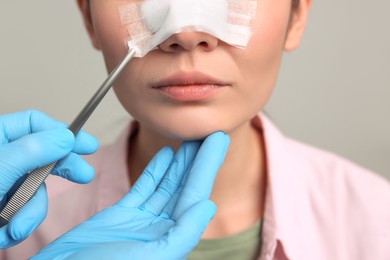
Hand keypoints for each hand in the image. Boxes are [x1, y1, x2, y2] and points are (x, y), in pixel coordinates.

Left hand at [0, 110, 97, 247]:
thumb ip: (30, 152)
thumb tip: (65, 136)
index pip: (33, 123)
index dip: (60, 132)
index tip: (83, 144)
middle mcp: (1, 158)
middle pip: (42, 153)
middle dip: (60, 169)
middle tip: (84, 175)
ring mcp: (3, 182)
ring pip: (35, 188)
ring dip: (31, 210)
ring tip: (16, 227)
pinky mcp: (4, 205)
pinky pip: (26, 209)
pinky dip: (21, 223)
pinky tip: (7, 232)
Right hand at [32, 132, 229, 259]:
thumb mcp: (151, 256)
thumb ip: (183, 233)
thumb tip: (207, 206)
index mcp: (172, 237)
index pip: (196, 194)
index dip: (208, 165)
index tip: (218, 139)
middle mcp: (161, 228)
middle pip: (184, 187)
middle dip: (197, 159)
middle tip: (208, 133)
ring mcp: (142, 220)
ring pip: (166, 185)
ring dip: (179, 162)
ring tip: (189, 140)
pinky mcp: (122, 215)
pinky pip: (144, 188)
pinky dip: (154, 171)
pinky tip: (165, 155)